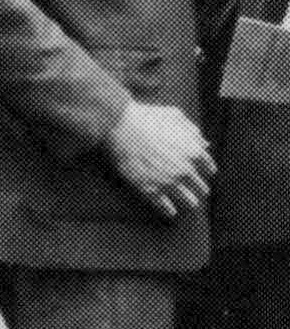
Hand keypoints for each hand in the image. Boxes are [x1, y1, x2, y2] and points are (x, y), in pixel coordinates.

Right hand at [104, 99, 213, 219]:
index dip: (206, 170)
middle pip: (202, 187)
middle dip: (200, 188)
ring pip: (189, 200)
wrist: (119, 126)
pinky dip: (170, 210)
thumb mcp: (175, 116)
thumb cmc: (146, 117)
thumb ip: (192, 131)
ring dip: (190, 202)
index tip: (204, 174)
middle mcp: (185, 169)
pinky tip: (171, 212)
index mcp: (194, 151)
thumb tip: (204, 142)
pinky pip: (165, 206)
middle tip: (198, 191)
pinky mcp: (150, 189)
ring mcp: (168, 181)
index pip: (209, 168)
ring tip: (190, 204)